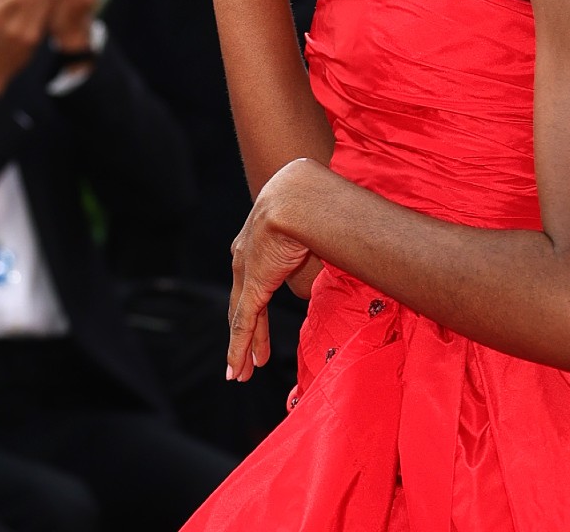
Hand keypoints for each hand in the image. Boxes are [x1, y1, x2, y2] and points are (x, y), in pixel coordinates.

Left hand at [227, 158, 321, 380]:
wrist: (299, 196)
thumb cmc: (318, 204)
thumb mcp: (318, 232)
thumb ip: (318, 256)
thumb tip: (331, 275)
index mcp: (260, 234)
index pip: (255, 276)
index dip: (256, 301)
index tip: (258, 322)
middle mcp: (246, 252)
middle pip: (245, 299)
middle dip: (247, 330)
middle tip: (248, 359)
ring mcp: (247, 269)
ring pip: (243, 316)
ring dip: (244, 346)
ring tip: (243, 373)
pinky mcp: (254, 284)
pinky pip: (244, 322)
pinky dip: (240, 348)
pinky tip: (238, 369)